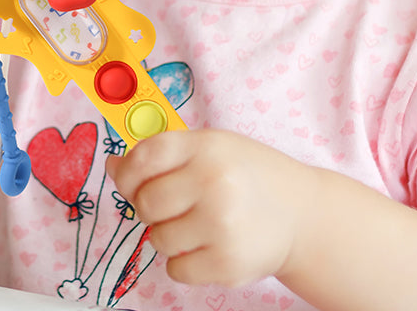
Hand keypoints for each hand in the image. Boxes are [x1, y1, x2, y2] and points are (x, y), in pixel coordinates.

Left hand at [106, 129, 314, 287]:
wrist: (303, 214)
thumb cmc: (249, 175)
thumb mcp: (213, 147)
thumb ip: (164, 153)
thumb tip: (114, 166)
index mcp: (208, 147)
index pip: (144, 157)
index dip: (127, 171)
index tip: (128, 178)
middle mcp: (214, 183)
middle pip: (145, 202)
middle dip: (148, 206)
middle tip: (172, 204)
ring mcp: (221, 225)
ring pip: (156, 238)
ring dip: (168, 234)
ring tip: (198, 223)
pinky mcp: (227, 264)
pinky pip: (175, 269)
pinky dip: (183, 261)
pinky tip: (207, 244)